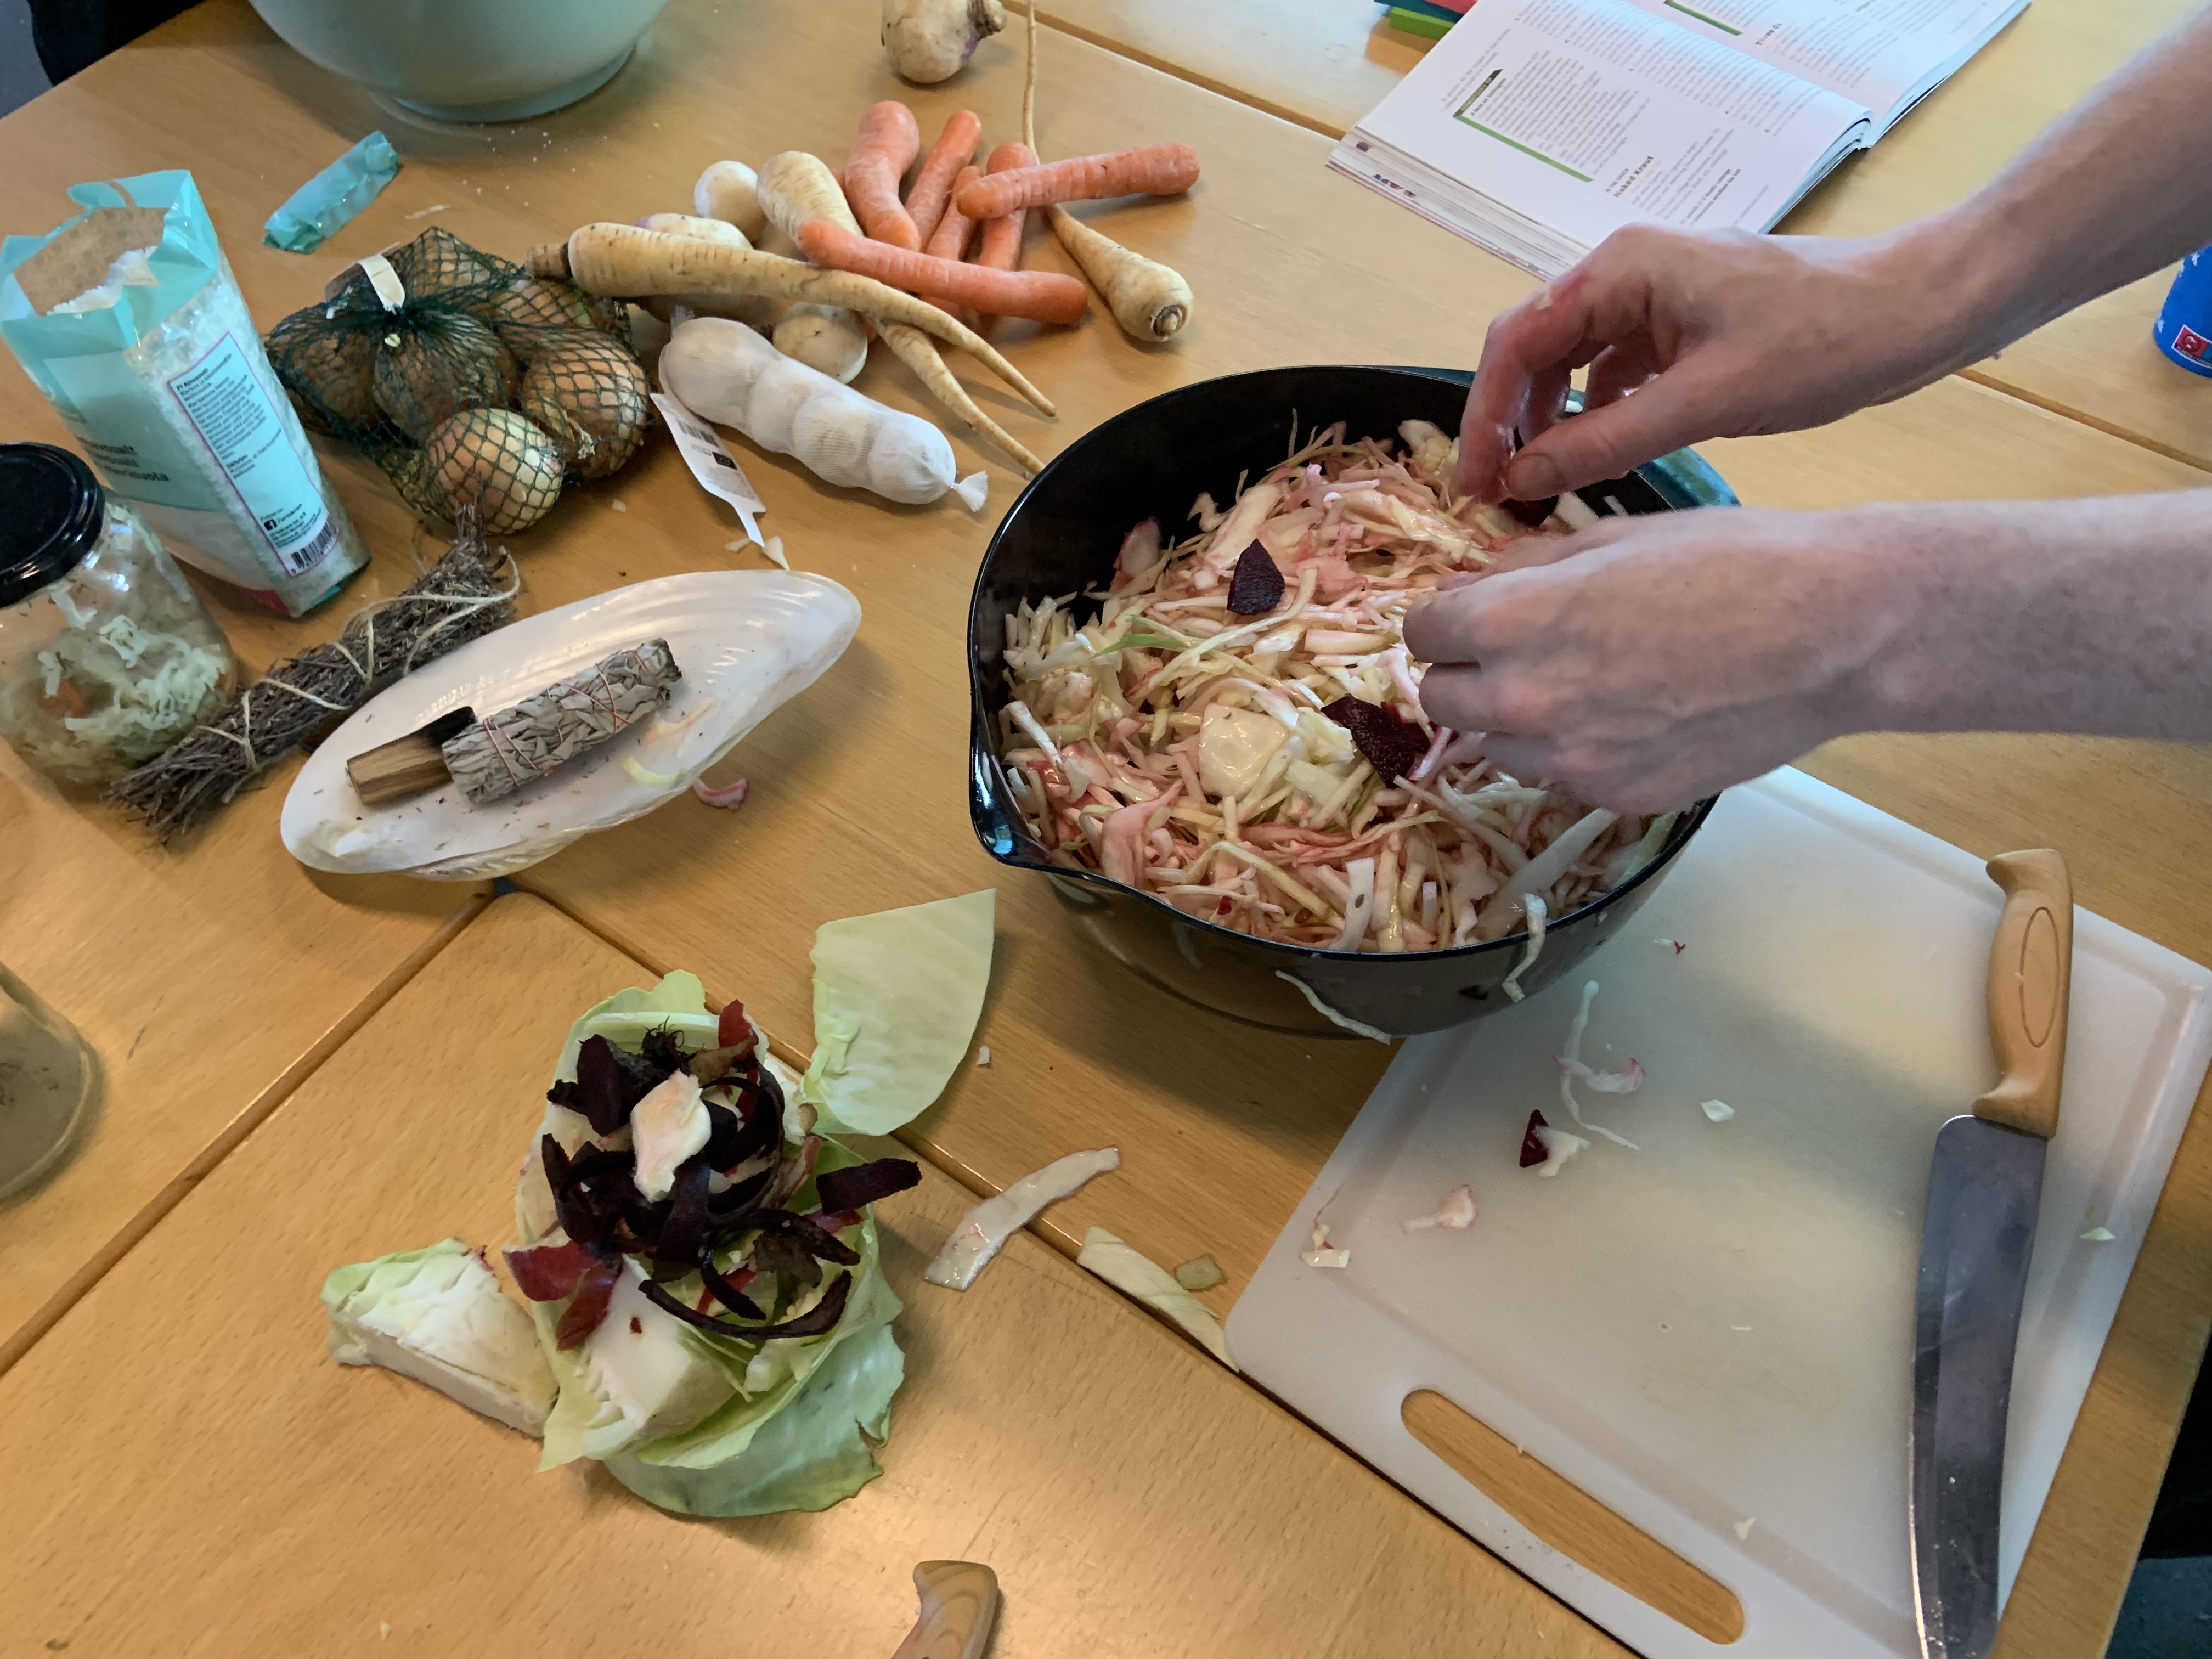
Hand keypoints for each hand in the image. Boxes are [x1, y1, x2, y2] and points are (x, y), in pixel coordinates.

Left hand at [1404, 506, 1920, 811]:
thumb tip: (1470, 585)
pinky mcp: (1617, 796)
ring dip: (1517, 718)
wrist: (1833, 632)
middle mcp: (1528, 698)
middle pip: (1441, 697)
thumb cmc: (1732, 562)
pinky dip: (1578, 752)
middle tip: (1519, 650)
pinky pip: (1562, 778)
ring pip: (1496, 746)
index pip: (1422, 631)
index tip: (1473, 614)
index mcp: (1515, 621)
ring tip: (1583, 684)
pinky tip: (1633, 718)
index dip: (1447, 618)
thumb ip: (1526, 570)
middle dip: (1468, 670)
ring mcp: (1572, 759)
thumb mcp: (1614, 539)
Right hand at [1458, 225, 1992, 506]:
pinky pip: (1613, 370)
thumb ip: (1607, 442)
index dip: (1485, 417)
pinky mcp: (1682, 323)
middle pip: (1533, 349)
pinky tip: (1594, 460)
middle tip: (1493, 496)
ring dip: (1547, 423)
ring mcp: (1655, 294)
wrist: (1918, 311)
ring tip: (1537, 486)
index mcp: (1622, 269)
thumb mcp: (1707, 403)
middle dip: (1506, 423)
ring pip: (1569, 362)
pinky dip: (1594, 416)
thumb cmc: (1823, 343)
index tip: (1472, 483)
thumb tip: (1524, 479)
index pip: (1517, 341)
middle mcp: (1626, 271)